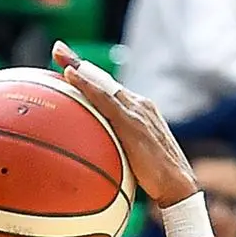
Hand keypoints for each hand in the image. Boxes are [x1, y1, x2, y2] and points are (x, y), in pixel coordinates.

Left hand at [51, 42, 194, 209]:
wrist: (178, 187)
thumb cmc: (157, 183)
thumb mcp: (135, 165)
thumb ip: (119, 157)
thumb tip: (96, 168)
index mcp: (140, 112)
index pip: (110, 91)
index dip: (90, 78)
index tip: (68, 68)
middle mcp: (139, 105)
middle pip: (104, 81)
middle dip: (80, 63)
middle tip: (57, 49)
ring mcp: (137, 110)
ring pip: (103, 83)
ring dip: (80, 67)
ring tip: (58, 53)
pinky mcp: (133, 120)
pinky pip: (104, 98)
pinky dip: (87, 85)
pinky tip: (70, 76)